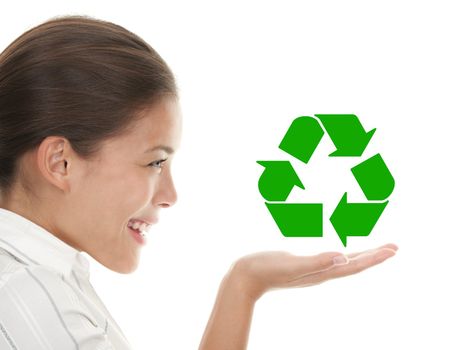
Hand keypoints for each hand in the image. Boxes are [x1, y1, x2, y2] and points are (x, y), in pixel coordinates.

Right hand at [231, 243, 397, 301]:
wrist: (245, 277)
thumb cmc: (266, 269)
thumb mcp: (292, 265)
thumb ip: (317, 262)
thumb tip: (344, 256)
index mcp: (322, 272)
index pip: (355, 266)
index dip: (375, 258)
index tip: (393, 249)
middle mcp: (321, 272)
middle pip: (354, 265)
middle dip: (374, 256)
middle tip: (394, 247)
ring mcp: (312, 269)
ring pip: (343, 263)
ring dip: (361, 256)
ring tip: (375, 250)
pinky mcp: (303, 264)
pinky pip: (329, 259)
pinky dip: (342, 255)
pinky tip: (340, 252)